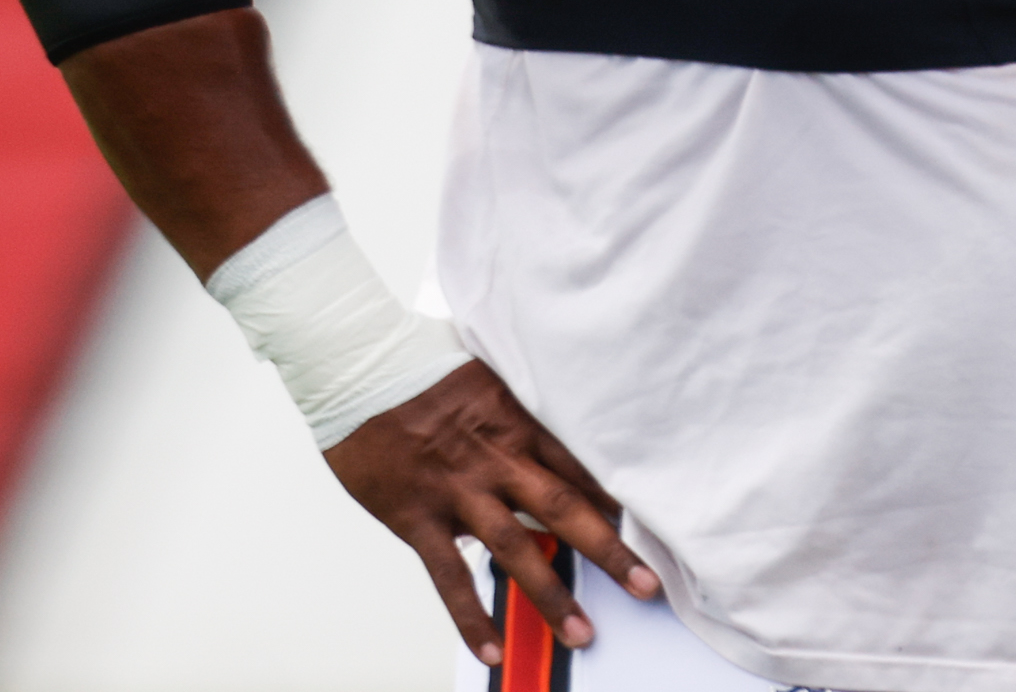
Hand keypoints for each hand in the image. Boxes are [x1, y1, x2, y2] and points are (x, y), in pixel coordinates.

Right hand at [322, 360, 658, 663]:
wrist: (360, 369)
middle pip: (564, 507)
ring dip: (551, 594)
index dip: (619, 497)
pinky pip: (448, 576)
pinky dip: (469, 616)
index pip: (581, 463)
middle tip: (646, 584)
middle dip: (609, 550)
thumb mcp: (489, 378)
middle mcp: (497, 459)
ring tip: (582, 631)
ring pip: (515, 548)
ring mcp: (458, 491)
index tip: (655, 522)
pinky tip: (490, 647)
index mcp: (518, 423)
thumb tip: (555, 432)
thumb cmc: (424, 370)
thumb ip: (523, 412)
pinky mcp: (419, 517)